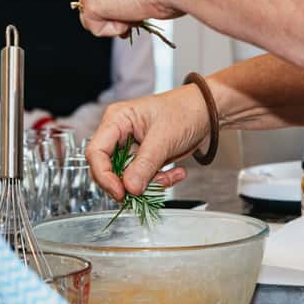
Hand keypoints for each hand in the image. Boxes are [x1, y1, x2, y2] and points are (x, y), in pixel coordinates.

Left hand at [77, 0, 185, 38]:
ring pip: (93, 16)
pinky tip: (130, 13)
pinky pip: (96, 28)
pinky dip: (115, 29)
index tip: (136, 7)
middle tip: (137, 11)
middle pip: (96, 2)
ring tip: (135, 10)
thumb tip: (131, 5)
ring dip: (115, 22)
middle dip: (114, 14)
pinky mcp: (89, 0)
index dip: (120, 4)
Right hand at [85, 85, 210, 200]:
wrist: (207, 111)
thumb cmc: (185, 111)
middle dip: (129, 183)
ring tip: (171, 175)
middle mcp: (119, 134)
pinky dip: (160, 180)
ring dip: (150, 183)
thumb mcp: (163, 138)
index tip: (120, 192)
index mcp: (116, 121)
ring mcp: (132, 147)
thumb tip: (129, 188)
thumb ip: (145, 164)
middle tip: (145, 191)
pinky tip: (177, 172)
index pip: (96, 152)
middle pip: (108, 169)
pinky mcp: (144, 158)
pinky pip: (144, 178)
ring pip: (128, 178)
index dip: (104, 176)